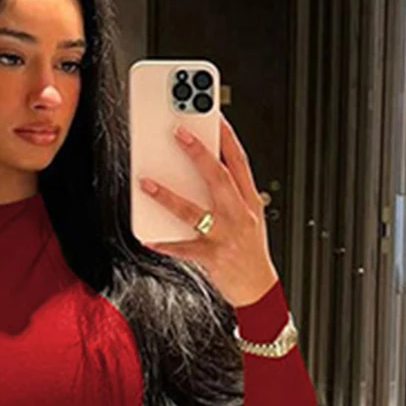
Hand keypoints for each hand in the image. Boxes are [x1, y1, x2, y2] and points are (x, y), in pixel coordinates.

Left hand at [138, 112, 279, 309]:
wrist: (258, 290)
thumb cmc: (250, 253)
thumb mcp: (249, 219)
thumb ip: (230, 196)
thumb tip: (201, 173)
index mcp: (249, 202)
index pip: (240, 162)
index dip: (227, 137)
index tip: (213, 115)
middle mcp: (239, 215)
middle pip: (218, 177)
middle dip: (198, 153)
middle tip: (178, 132)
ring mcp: (225, 236)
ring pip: (194, 211)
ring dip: (168, 196)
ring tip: (147, 182)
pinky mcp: (212, 258)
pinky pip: (184, 248)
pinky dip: (165, 243)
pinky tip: (148, 237)